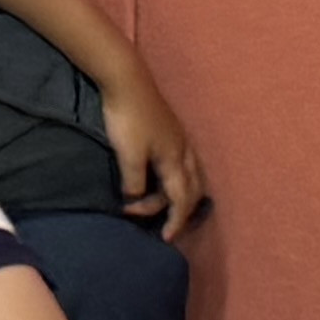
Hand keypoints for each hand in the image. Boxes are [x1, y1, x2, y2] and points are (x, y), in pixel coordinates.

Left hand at [100, 71, 208, 240]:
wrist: (126, 81)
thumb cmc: (127, 119)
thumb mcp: (128, 156)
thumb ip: (135, 182)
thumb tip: (136, 198)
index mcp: (175, 160)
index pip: (181, 200)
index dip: (176, 221)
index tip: (166, 238)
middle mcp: (183, 151)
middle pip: (193, 189)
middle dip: (182, 210)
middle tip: (165, 225)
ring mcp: (179, 139)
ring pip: (191, 175)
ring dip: (180, 194)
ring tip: (164, 204)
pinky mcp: (171, 131)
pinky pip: (184, 164)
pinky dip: (177, 179)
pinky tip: (163, 178)